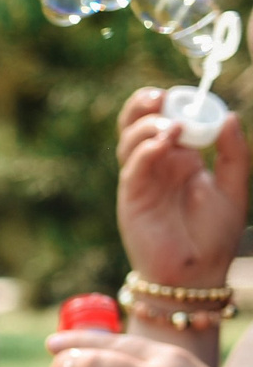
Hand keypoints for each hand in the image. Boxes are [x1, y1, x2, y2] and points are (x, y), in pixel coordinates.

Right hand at [116, 87, 248, 288]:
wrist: (196, 272)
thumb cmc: (214, 235)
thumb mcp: (235, 186)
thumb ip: (234, 152)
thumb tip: (229, 116)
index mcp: (180, 159)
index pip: (165, 120)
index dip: (169, 104)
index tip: (184, 94)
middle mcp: (156, 166)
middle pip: (136, 125)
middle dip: (142, 106)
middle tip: (158, 96)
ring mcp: (142, 181)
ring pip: (130, 142)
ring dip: (145, 127)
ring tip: (169, 126)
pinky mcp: (131, 198)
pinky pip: (133, 168)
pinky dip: (145, 151)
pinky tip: (162, 143)